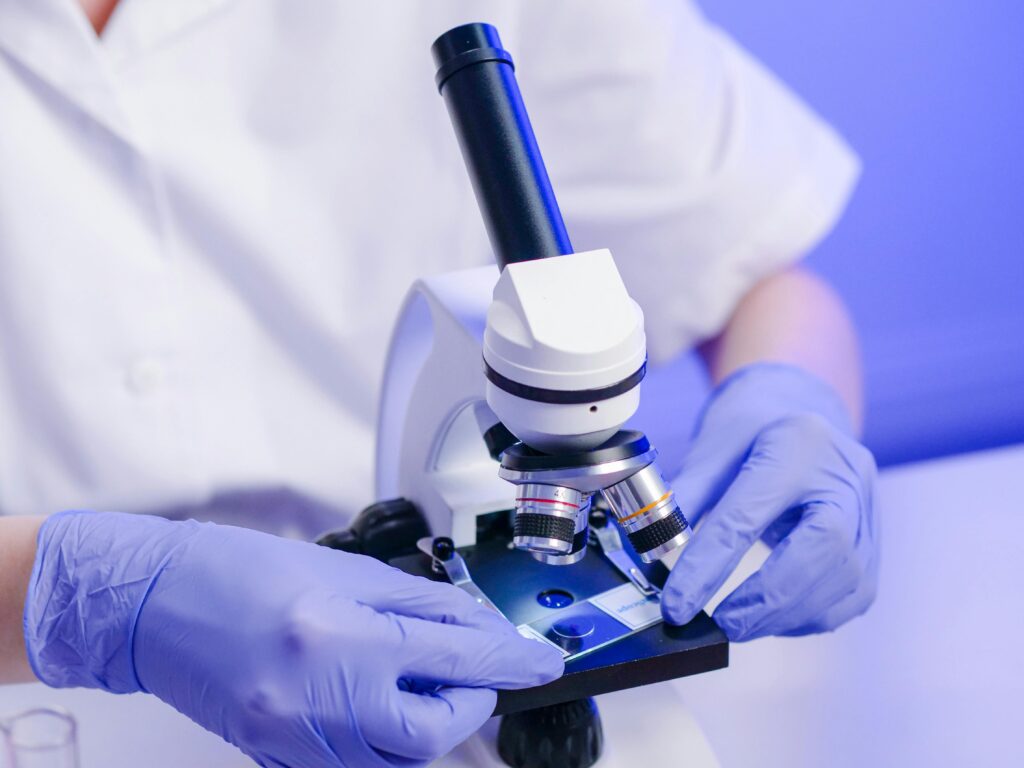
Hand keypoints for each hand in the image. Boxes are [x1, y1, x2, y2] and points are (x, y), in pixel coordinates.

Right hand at [25, 512, 562, 766]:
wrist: (155, 606)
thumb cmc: (239, 570)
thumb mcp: (344, 569)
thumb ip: (419, 602)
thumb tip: (476, 625)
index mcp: (339, 638)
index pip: (455, 657)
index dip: (511, 660)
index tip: (544, 663)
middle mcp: (320, 701)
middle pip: (435, 731)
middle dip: (469, 700)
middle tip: (470, 666)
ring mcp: (297, 741)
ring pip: (401, 756)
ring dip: (429, 721)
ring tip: (418, 675)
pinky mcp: (281, 759)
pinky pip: (359, 763)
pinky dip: (387, 736)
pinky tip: (379, 695)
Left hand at [661, 363, 877, 640]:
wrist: (799, 413)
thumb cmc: (750, 433)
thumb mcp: (709, 451)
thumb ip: (682, 499)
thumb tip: (652, 552)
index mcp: (796, 442)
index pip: (748, 514)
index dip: (708, 566)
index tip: (677, 605)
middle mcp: (844, 474)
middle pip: (821, 547)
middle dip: (767, 599)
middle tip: (722, 624)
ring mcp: (869, 508)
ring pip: (845, 578)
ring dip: (788, 615)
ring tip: (740, 624)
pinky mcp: (874, 541)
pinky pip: (853, 594)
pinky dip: (810, 616)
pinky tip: (774, 618)